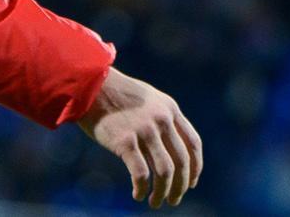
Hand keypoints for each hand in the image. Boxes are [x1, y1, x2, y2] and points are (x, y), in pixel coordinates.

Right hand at [78, 67, 203, 207]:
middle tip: (174, 200)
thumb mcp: (150, 100)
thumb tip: (171, 148)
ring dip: (163, 192)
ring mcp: (145, 130)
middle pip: (181, 161)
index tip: (192, 183)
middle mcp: (162, 120)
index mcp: (171, 110)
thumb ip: (163, 119)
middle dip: (180, 185)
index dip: (196, 166)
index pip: (193, 143)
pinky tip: (138, 195)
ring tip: (156, 203)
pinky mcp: (125, 141)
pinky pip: (140, 173)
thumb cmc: (118, 95)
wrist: (93, 86)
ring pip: (164, 171)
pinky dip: (142, 188)